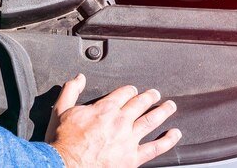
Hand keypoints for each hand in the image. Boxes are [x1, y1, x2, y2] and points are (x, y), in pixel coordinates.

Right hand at [46, 74, 181, 167]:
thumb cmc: (64, 141)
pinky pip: (155, 148)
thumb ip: (71, 91)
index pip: (123, 93)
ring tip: (170, 106)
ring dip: (163, 111)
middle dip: (149, 97)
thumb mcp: (61, 110)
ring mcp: (129, 139)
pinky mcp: (132, 158)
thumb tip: (79, 78)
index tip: (133, 90)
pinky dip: (168, 140)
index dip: (130, 90)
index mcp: (105, 109)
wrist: (65, 165)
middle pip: (140, 104)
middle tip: (156, 94)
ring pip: (151, 121)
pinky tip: (175, 135)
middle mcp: (120, 121)